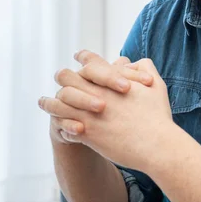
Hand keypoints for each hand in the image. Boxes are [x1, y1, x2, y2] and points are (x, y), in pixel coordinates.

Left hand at [52, 58, 174, 170]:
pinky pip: (64, 124)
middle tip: (61, 79)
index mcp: (111, 79)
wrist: (156, 145)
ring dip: (50, 102)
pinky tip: (58, 124)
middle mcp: (96, 92)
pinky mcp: (86, 133)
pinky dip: (61, 122)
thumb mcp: (156, 84)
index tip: (78, 56)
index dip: (84, 57)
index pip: (90, 61)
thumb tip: (134, 61)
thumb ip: (144, 67)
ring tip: (43, 102)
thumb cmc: (158, 116)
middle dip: (64, 77)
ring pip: (59, 101)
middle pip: (67, 77)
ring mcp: (89, 113)